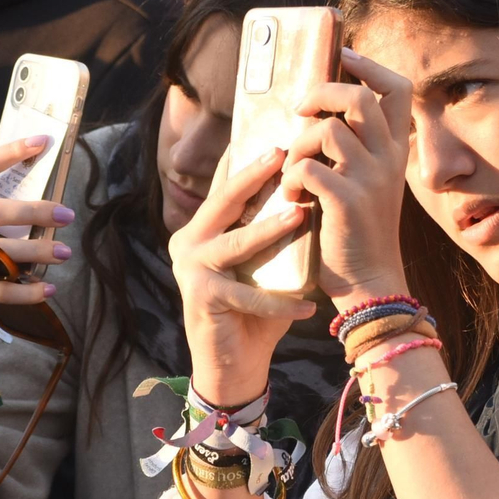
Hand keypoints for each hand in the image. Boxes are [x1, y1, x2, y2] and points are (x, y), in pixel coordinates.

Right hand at [0, 136, 73, 343]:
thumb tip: (46, 193)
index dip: (11, 152)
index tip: (42, 141)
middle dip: (35, 211)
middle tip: (68, 215)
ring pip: (1, 252)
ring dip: (38, 252)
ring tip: (65, 252)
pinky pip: (1, 290)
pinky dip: (27, 292)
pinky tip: (49, 288)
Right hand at [171, 148, 319, 405]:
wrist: (235, 364)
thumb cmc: (256, 308)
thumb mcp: (265, 261)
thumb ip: (273, 230)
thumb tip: (310, 189)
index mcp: (202, 228)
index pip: (226, 187)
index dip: (249, 161)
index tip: (277, 135)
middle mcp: (189, 242)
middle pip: (224, 201)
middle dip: (254, 176)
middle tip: (284, 154)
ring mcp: (191, 270)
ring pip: (235, 243)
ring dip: (268, 230)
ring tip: (299, 215)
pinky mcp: (202, 298)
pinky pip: (247, 295)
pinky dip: (281, 302)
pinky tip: (309, 303)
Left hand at [280, 48, 411, 307]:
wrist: (370, 284)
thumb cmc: (358, 233)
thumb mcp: (369, 183)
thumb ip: (355, 150)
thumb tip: (320, 113)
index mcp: (397, 151)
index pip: (397, 88)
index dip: (368, 65)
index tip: (342, 57)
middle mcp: (389, 160)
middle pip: (358, 98)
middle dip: (321, 94)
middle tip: (301, 110)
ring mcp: (371, 180)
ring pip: (327, 130)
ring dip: (299, 145)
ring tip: (292, 170)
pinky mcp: (347, 201)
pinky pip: (308, 166)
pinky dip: (291, 178)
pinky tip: (292, 197)